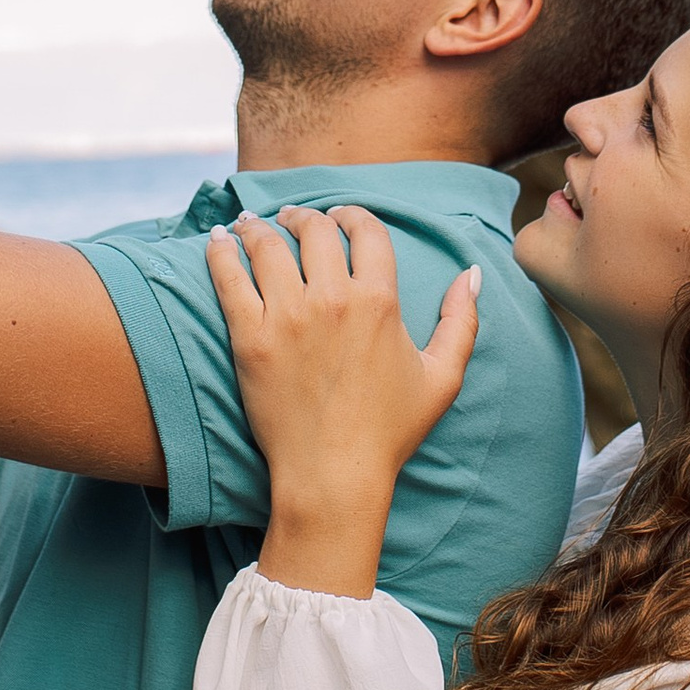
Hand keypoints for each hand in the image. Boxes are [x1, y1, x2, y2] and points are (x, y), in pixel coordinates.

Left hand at [205, 204, 480, 597]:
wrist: (334, 476)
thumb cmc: (389, 431)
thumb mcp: (442, 377)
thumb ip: (461, 321)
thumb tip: (472, 273)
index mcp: (379, 301)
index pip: (365, 230)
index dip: (352, 214)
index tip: (339, 215)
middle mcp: (333, 299)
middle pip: (314, 229)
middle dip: (303, 215)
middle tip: (291, 217)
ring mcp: (288, 316)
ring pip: (267, 244)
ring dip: (258, 226)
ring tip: (251, 224)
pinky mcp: (250, 337)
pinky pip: (228, 276)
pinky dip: (220, 251)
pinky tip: (217, 241)